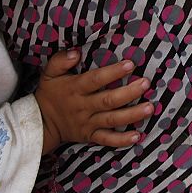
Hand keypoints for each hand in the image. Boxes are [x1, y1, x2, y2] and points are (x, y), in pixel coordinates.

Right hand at [34, 50, 153, 153]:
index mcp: (74, 88)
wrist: (41, 123)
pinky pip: (107, 140)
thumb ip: (60, 60)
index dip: (112, 73)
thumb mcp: (49, 73)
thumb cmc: (50, 93)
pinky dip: (122, 140)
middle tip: (145, 83)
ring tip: (150, 108)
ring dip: (132, 115)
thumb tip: (77, 52)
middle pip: (108, 100)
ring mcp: (88, 123)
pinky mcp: (90, 136)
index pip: (95, 80)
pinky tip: (137, 136)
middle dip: (129, 92)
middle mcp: (83, 107)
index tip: (130, 64)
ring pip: (112, 120)